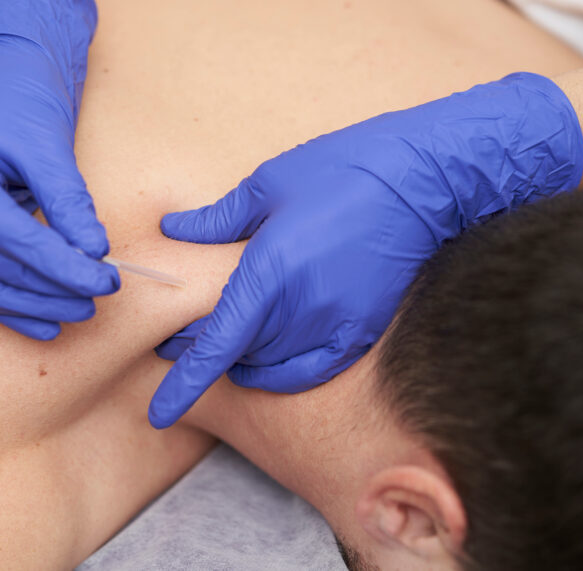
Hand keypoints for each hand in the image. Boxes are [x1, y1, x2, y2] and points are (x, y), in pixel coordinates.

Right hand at [0, 0, 118, 339]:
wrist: (3, 64)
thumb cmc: (22, 91)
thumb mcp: (49, 141)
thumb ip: (68, 200)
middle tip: (96, 299)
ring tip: (76, 312)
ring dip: (27, 302)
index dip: (58, 263)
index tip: (104, 278)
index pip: (6, 234)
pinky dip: (8, 300)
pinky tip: (45, 320)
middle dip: (45, 288)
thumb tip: (94, 254)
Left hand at [149, 73, 582, 426]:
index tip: (160, 412)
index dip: (186, 380)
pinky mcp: (362, 330)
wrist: (422, 179)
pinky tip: (268, 359)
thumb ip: (218, 220)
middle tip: (183, 331)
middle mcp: (302, 307)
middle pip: (240, 353)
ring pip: (273, 363)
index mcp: (271, 270)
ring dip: (244, 356)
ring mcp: (336, 324)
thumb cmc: (342, 171)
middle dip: (206, 346)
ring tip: (229, 334)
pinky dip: (285, 371)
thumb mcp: (268, 184)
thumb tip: (174, 231)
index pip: (219, 342)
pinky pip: (313, 369)